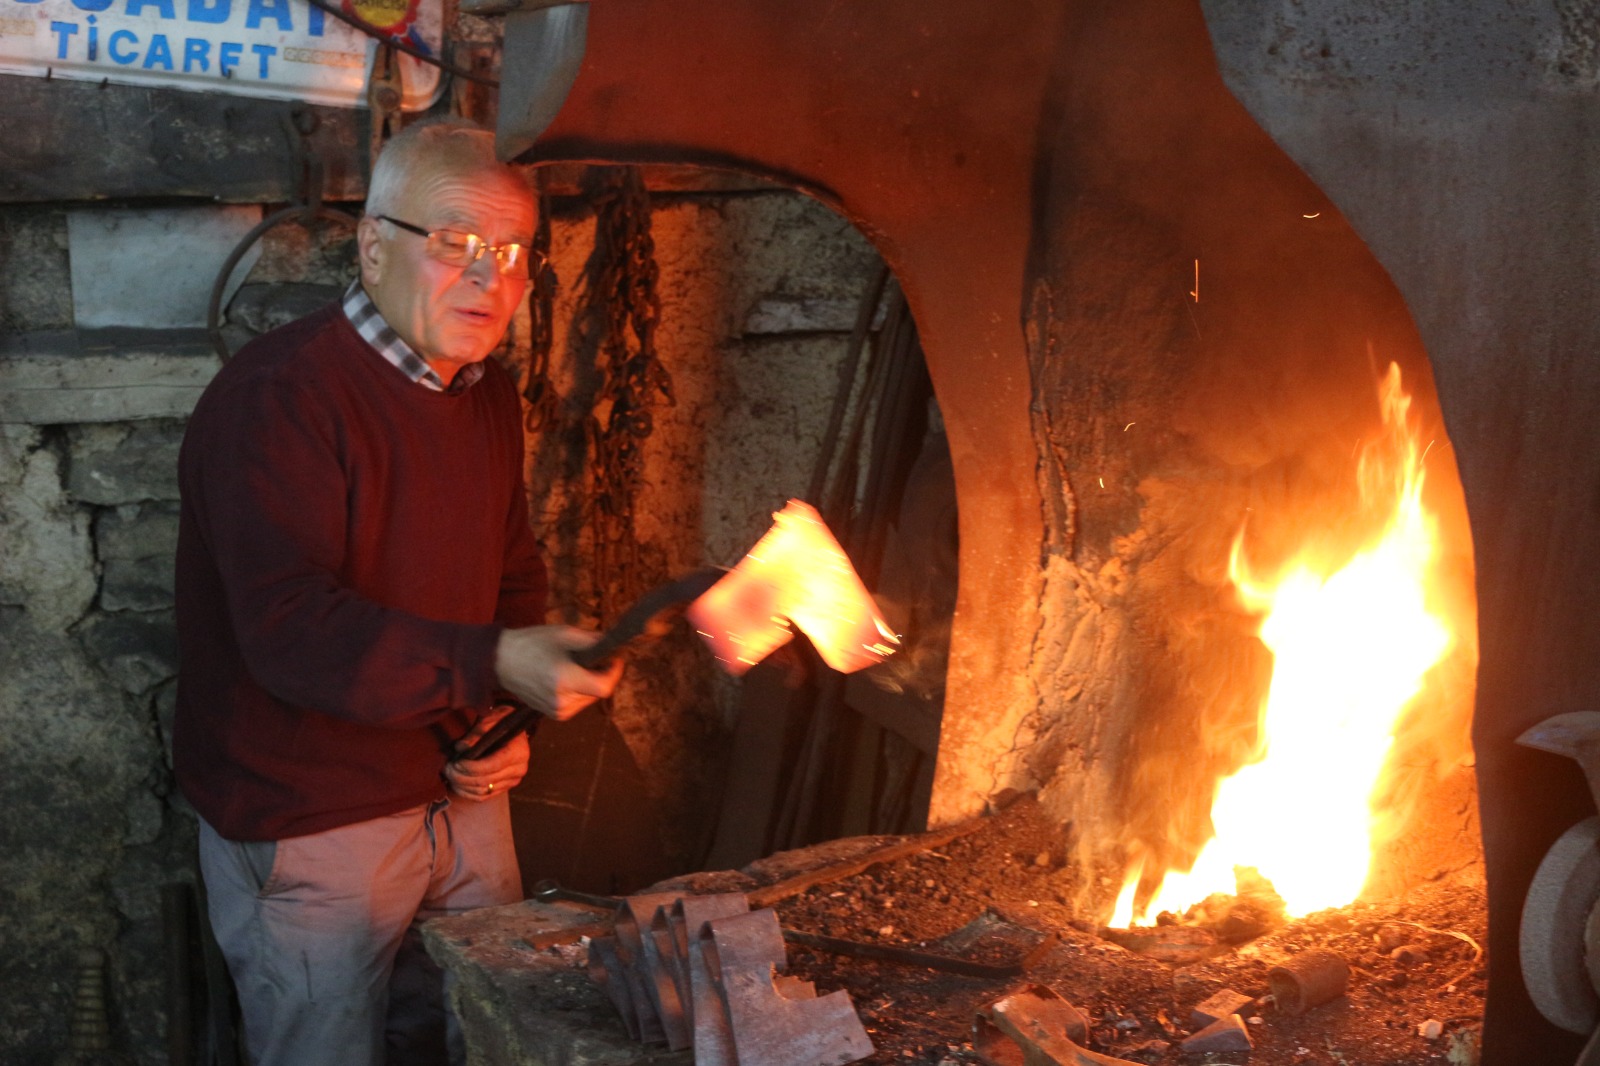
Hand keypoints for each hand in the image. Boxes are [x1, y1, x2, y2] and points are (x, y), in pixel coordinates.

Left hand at [445, 704, 530, 800]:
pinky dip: (467, 793)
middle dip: (462, 777)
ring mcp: (513, 781)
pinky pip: (483, 797)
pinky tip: (457, 784)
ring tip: (450, 775)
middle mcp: (519, 769)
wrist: (515, 729)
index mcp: (518, 752)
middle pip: (485, 781)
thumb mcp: (490, 720)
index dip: (470, 767)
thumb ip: (476, 733)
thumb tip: (459, 747)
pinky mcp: (505, 787)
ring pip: (482, 791)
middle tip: (447, 768)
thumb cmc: (501, 721)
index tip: (455, 762)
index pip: (491, 766)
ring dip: (462, 786)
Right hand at [493, 625, 621, 721]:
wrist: (500, 661)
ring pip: (589, 699)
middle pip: (598, 693)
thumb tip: (614, 646)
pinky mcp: (553, 715)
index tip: (614, 658)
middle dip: (601, 675)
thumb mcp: (564, 635)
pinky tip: (566, 677)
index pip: (604, 687)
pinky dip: (578, 691)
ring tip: (576, 667)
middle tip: (595, 658)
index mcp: (564, 679)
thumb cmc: (532, 643)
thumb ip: (592, 641)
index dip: (614, 673)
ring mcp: (556, 711)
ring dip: (590, 683)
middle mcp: (562, 701)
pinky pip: (577, 703)